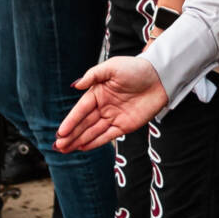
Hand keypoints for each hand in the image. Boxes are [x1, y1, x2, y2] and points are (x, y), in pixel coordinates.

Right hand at [57, 56, 171, 150]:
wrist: (160, 77)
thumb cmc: (136, 68)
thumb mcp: (112, 67)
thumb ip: (93, 75)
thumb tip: (75, 86)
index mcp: (98, 93)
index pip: (81, 110)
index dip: (70, 121)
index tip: (60, 132)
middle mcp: (103, 106)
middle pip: (84, 123)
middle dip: (71, 135)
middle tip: (58, 146)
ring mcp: (114, 117)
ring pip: (93, 131)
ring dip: (79, 141)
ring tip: (65, 150)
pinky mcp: (125, 125)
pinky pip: (108, 136)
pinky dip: (95, 142)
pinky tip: (83, 147)